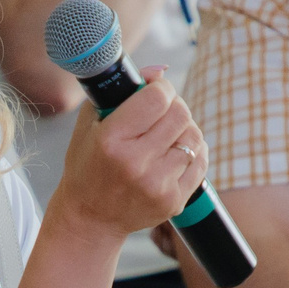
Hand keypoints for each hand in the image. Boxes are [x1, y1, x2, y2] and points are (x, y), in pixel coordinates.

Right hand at [46, 73, 207, 242]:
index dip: (161, 87)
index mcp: (111, 141)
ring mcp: (158, 185)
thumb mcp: (90, 124)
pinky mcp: (174, 201)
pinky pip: (201, 161)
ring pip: (194, 136)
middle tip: (162, 110)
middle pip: (180, 114)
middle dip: (174, 105)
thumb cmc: (87, 166)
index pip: (156, 98)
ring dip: (184, 128)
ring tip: (166, 134)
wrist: (91, 218)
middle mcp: (136, 164)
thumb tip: (159, 70)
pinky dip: (192, 150)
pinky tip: (175, 152)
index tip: (155, 89)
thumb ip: (121, 91)